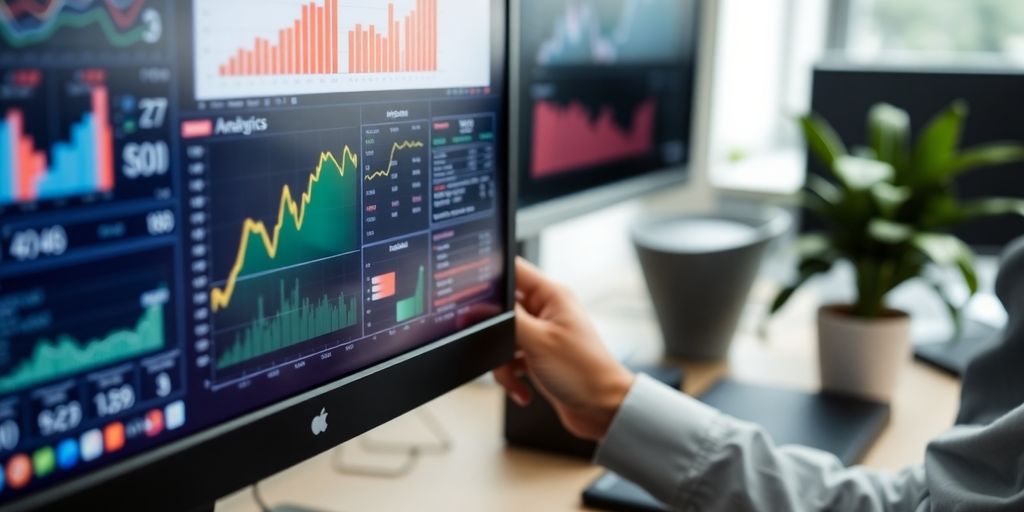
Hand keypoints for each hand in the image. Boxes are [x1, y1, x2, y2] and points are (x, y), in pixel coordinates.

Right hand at [494, 258, 634, 440]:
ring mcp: (542, 335)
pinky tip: (522, 389)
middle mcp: (547, 311)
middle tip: (499, 348)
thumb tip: (481, 305)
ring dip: (502, 362)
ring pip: (503, 338)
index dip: (492, 277)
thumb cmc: (585, 373)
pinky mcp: (538, 356)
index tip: (473, 295)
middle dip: (495, 334)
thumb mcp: (538, 341)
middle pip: (503, 310)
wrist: (603, 410)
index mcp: (552, 296)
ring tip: (514, 377)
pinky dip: (512, 376)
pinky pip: (511, 359)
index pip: (514, 270)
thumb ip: (508, 319)